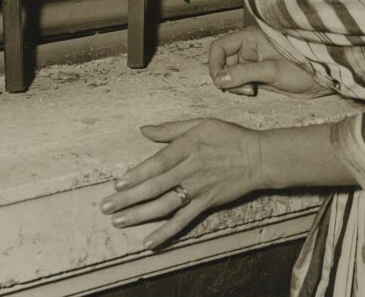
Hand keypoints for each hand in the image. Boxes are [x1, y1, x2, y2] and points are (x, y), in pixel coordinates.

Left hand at [100, 118, 261, 248]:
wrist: (257, 157)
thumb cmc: (228, 136)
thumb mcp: (200, 123)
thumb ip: (170, 129)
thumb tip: (144, 130)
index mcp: (186, 147)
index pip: (155, 164)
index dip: (136, 175)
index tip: (117, 184)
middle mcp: (189, 169)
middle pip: (154, 187)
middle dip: (128, 199)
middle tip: (106, 207)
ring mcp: (198, 189)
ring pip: (164, 205)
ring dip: (140, 215)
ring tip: (119, 221)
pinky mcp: (206, 204)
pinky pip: (183, 221)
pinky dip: (165, 233)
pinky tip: (149, 241)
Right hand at [209, 26, 330, 97]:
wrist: (322, 80)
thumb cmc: (304, 67)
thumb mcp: (272, 70)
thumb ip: (244, 73)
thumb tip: (220, 79)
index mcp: (250, 39)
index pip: (220, 47)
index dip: (215, 63)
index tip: (219, 80)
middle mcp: (249, 49)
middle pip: (223, 62)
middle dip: (227, 77)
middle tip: (242, 88)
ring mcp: (253, 63)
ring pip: (230, 74)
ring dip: (234, 85)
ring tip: (251, 90)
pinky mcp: (258, 76)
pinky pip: (240, 82)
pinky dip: (241, 89)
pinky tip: (254, 91)